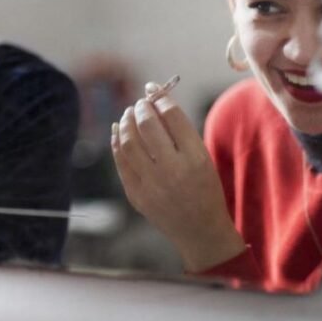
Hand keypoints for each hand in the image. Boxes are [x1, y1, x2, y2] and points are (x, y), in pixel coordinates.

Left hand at [111, 84, 245, 271]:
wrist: (201, 231)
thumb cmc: (204, 189)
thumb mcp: (204, 158)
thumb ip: (181, 132)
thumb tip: (155, 100)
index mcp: (196, 159)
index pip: (172, 116)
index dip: (160, 97)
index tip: (153, 88)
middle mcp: (173, 170)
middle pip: (147, 125)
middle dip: (141, 107)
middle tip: (140, 103)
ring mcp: (152, 184)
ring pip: (128, 141)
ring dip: (125, 121)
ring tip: (129, 114)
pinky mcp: (136, 195)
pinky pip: (120, 161)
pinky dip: (116, 141)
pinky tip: (118, 131)